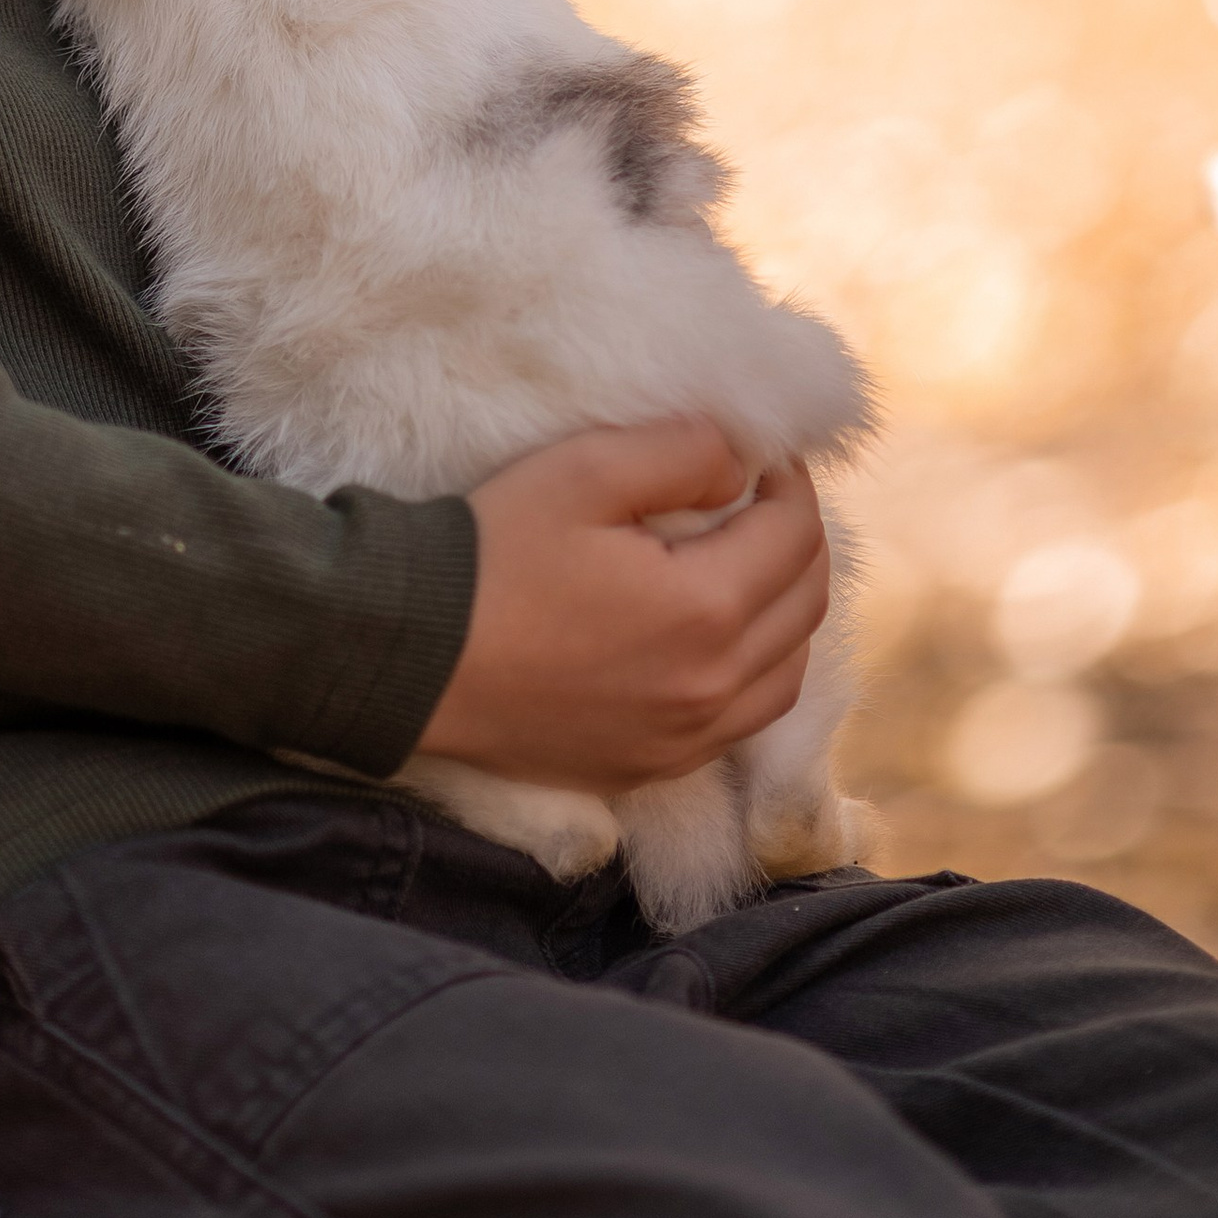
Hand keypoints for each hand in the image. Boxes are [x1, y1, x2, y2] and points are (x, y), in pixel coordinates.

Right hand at [413, 420, 829, 797]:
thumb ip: (682, 452)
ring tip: (746, 564)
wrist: (411, 656)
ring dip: (785, 611)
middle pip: (805, 607)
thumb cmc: (492, 554)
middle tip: (760, 499)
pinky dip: (754, 672)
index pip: (795, 536)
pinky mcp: (651, 766)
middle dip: (798, 541)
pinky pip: (741, 722)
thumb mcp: (584, 471)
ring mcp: (684, 740)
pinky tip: (715, 639)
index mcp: (706, 611)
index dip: (789, 483)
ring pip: (787, 674)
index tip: (760, 456)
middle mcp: (713, 689)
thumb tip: (742, 466)